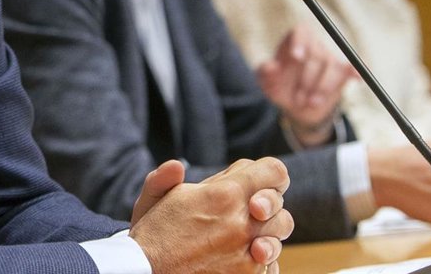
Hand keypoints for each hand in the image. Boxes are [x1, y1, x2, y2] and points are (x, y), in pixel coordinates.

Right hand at [129, 157, 292, 273]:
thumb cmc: (151, 237)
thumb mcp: (155, 198)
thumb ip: (169, 177)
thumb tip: (178, 166)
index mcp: (224, 194)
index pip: (274, 172)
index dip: (268, 174)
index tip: (258, 180)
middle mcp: (243, 223)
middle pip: (280, 205)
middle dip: (266, 203)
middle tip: (247, 210)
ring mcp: (249, 254)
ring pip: (278, 236)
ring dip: (264, 233)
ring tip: (243, 237)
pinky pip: (272, 265)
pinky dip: (259, 260)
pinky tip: (237, 258)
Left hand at [257, 24, 354, 143]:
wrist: (296, 106)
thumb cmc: (279, 87)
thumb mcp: (267, 82)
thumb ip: (266, 73)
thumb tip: (271, 66)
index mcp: (293, 42)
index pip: (301, 31)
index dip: (299, 41)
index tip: (296, 58)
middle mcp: (313, 46)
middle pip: (316, 53)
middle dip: (307, 78)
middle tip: (298, 99)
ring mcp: (329, 59)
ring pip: (331, 66)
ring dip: (322, 87)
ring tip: (310, 103)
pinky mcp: (342, 73)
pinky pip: (352, 68)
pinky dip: (356, 70)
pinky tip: (357, 77)